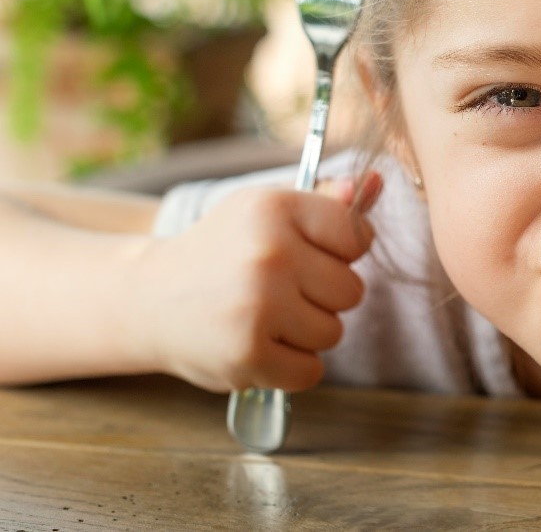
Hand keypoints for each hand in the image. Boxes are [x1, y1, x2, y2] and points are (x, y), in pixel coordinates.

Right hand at [126, 172, 381, 392]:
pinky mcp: (248, 353)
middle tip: (280, 290)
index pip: (359, 236)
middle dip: (324, 297)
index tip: (312, 254)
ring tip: (265, 316)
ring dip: (307, 333)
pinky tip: (260, 345)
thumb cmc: (223, 251)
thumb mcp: (266, 212)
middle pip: (352, 291)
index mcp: (276, 208)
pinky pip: (310, 371)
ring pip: (333, 332)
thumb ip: (326, 202)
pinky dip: (291, 368)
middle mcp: (269, 252)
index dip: (343, 252)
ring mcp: (258, 304)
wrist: (147, 298)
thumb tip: (377, 183)